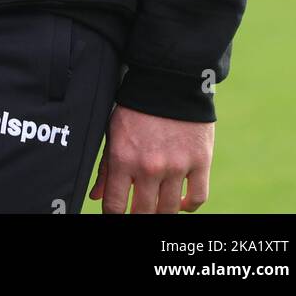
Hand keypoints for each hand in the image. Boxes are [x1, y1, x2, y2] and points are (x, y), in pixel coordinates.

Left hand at [88, 103, 213, 212]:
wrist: (169, 79)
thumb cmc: (136, 107)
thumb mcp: (113, 131)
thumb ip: (105, 167)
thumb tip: (95, 196)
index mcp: (122, 158)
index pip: (114, 207)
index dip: (114, 216)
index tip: (117, 214)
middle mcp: (148, 167)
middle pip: (143, 213)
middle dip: (138, 216)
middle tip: (139, 209)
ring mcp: (176, 166)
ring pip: (169, 210)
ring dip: (162, 211)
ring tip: (158, 205)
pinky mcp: (200, 161)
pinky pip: (197, 198)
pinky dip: (188, 206)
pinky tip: (180, 202)